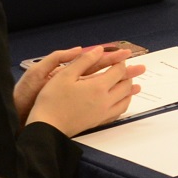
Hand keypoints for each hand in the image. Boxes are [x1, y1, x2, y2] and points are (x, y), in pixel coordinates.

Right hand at [13, 46, 134, 123]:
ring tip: (131, 84)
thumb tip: (100, 50)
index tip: (121, 56)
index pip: (118, 71)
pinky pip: (118, 112)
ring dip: (129, 91)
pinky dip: (123, 104)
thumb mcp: (65, 75)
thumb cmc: (52, 100)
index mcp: (98, 87)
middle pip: (125, 86)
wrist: (47, 127)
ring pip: (125, 100)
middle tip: (129, 68)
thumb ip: (84, 61)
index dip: (121, 62)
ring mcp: (103, 113)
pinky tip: (120, 102)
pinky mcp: (98, 122)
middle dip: (129, 75)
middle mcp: (105, 101)